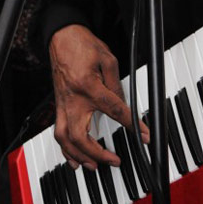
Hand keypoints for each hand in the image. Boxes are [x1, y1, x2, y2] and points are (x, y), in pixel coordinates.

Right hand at [49, 24, 148, 169]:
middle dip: (97, 154)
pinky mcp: (58, 105)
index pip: (114, 110)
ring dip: (79, 157)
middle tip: (114, 160)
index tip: (144, 135)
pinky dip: (66, 150)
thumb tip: (123, 105)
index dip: (132, 125)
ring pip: (65, 139)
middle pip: (80, 136)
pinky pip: (58, 133)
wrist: (62, 37)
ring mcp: (62, 104)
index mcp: (88, 86)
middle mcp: (72, 99)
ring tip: (94, 166)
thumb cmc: (83, 45)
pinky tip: (74, 160)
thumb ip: (115, 85)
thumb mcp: (108, 60)